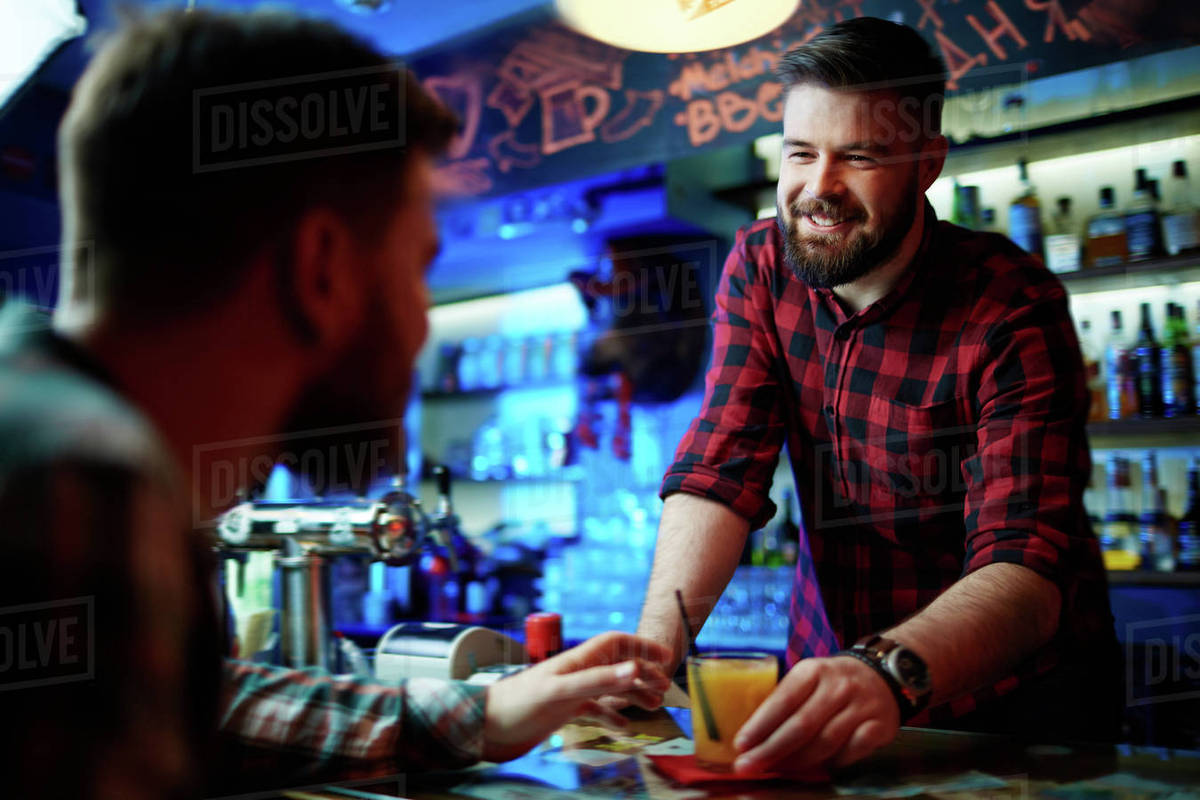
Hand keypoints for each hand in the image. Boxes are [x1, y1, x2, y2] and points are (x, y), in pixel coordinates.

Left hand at [482, 631, 671, 761]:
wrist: (487, 727)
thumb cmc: (518, 705)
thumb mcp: (560, 692)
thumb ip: (596, 681)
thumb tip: (635, 670)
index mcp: (577, 660)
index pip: (616, 643)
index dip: (641, 646)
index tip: (666, 657)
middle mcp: (577, 673)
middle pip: (618, 666)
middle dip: (644, 674)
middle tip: (664, 689)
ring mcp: (571, 692)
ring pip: (610, 688)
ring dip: (633, 695)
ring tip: (653, 707)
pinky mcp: (563, 711)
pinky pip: (595, 710)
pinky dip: (612, 717)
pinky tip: (623, 727)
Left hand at [732, 655, 899, 772]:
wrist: (882, 674)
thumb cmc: (833, 682)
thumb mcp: (808, 677)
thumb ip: (785, 700)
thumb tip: (752, 735)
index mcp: (813, 671)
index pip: (782, 701)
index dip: (760, 725)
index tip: (741, 745)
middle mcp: (838, 686)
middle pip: (801, 726)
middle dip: (771, 750)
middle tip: (749, 766)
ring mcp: (861, 706)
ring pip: (825, 743)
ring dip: (797, 762)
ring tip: (776, 770)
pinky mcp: (880, 726)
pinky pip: (851, 753)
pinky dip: (833, 764)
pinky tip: (817, 769)